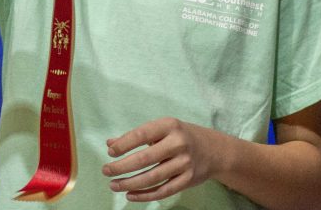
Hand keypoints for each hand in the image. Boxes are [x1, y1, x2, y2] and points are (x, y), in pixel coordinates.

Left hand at [102, 117, 219, 202]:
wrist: (214, 150)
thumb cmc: (180, 136)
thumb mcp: (161, 129)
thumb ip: (136, 136)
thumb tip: (110, 144)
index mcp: (169, 126)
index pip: (141, 135)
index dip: (124, 144)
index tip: (110, 152)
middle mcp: (178, 143)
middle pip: (145, 158)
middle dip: (122, 167)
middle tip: (106, 171)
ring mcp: (185, 163)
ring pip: (153, 177)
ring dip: (130, 183)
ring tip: (114, 184)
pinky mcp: (188, 180)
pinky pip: (163, 190)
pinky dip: (145, 195)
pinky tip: (130, 195)